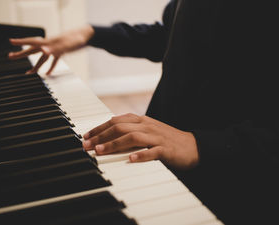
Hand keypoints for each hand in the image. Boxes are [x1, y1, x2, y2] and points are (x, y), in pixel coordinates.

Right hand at [8, 25, 93, 74]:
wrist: (88, 35)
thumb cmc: (78, 39)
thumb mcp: (67, 45)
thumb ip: (55, 49)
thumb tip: (44, 52)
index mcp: (49, 42)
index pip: (32, 42)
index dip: (21, 42)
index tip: (10, 41)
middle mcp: (50, 45)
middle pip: (33, 50)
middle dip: (21, 54)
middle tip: (10, 57)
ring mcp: (55, 48)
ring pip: (42, 58)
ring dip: (35, 66)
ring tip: (28, 73)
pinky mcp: (62, 52)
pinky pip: (53, 61)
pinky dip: (50, 67)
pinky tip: (47, 73)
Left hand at [83, 113, 198, 169]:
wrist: (193, 146)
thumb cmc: (166, 140)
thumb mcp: (147, 131)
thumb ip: (130, 131)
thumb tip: (107, 136)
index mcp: (142, 121)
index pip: (116, 120)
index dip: (99, 128)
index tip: (86, 137)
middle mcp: (147, 126)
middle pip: (120, 127)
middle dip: (101, 136)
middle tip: (87, 145)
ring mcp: (157, 137)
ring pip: (132, 137)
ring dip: (115, 144)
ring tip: (101, 151)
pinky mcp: (166, 149)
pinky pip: (153, 151)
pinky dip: (141, 154)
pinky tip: (131, 159)